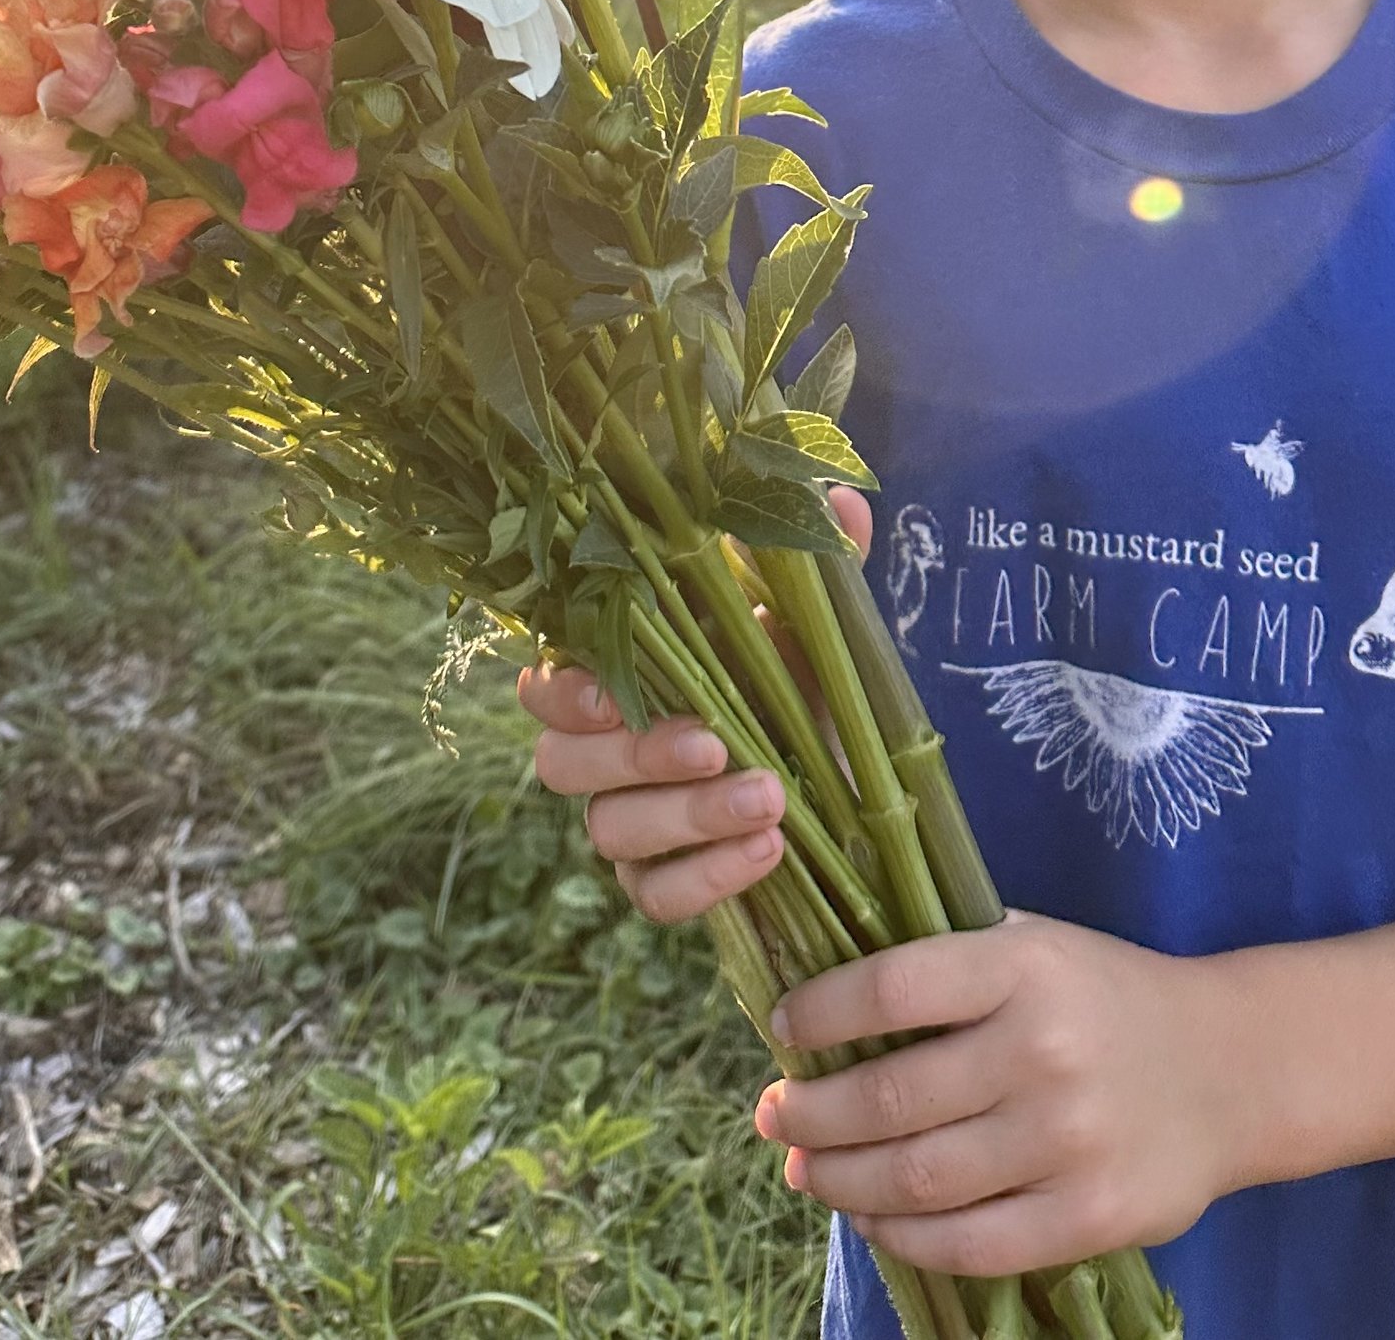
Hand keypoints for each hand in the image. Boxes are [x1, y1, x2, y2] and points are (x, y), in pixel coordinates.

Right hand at [516, 487, 872, 924]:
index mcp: (621, 675)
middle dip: (637, 754)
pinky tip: (768, 850)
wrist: (852, 777)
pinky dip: (709, 876)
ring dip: (689, 816)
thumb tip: (842, 499)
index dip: (560, 692)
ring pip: (611, 832)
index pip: (542, 686)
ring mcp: (627, 824)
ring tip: (771, 798)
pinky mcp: (663, 884)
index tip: (614, 693)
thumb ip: (818, 565)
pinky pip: (656, 896)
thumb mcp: (815, 623)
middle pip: (561, 764)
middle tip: (716, 741)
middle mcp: (603, 752)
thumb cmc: (805, 681)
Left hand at [756, 911, 1241, 1277]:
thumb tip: (827, 1000)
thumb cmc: (1107, 997)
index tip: (783, 1026)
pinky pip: (970, 1243)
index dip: (821, 1011)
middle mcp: (1042, 1051)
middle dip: (810, 1111)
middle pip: (890, 1094)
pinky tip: (872, 1215)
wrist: (1231, 1069)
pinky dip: (903, 1236)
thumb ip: (949, 962)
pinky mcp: (1089, 1217)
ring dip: (840, 1178)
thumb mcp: (1036, 945)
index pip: (892, 987)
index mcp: (1024, 967)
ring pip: (918, 1177)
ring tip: (804, 1167)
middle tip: (772, 1113)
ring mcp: (1067, 1141)